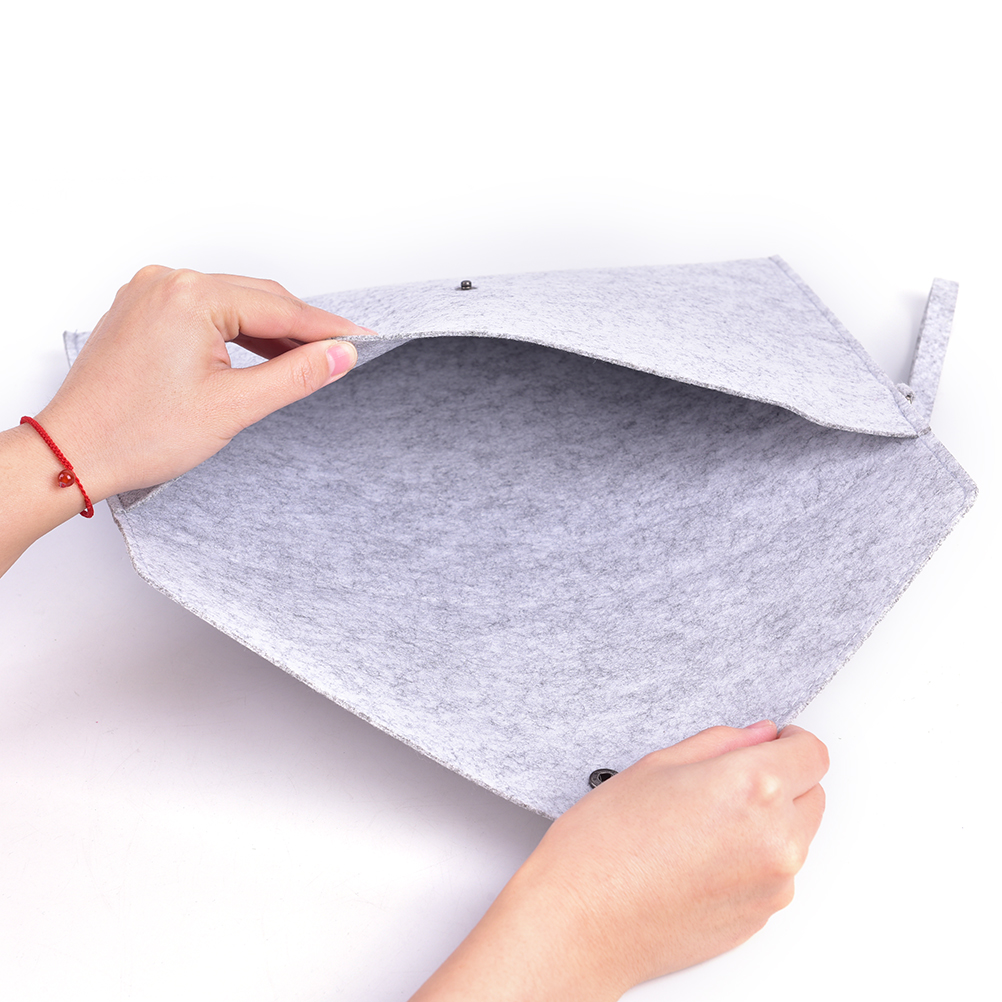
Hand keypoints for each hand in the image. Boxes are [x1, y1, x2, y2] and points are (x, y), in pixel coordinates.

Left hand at [1, 267, 371, 574]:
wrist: (74, 452)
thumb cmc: (137, 434)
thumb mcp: (233, 407)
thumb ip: (295, 376)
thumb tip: (340, 354)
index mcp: (189, 296)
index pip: (279, 307)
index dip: (327, 327)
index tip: (363, 338)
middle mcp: (166, 282)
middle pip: (257, 297)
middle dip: (302, 326)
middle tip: (343, 351)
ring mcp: (149, 294)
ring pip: (232, 303)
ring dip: (270, 328)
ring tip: (308, 356)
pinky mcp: (141, 311)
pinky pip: (204, 310)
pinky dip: (236, 330)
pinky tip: (259, 351)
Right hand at [412, 721, 827, 1000]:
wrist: (582, 922)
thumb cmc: (604, 845)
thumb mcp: (656, 765)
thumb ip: (720, 743)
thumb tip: (758, 736)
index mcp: (754, 788)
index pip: (811, 752)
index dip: (788, 740)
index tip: (770, 742)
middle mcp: (777, 839)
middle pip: (813, 793)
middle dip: (781, 780)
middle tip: (725, 783)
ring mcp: (774, 884)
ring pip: (797, 835)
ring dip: (770, 822)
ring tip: (704, 824)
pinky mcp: (762, 917)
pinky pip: (776, 873)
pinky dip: (754, 859)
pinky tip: (702, 856)